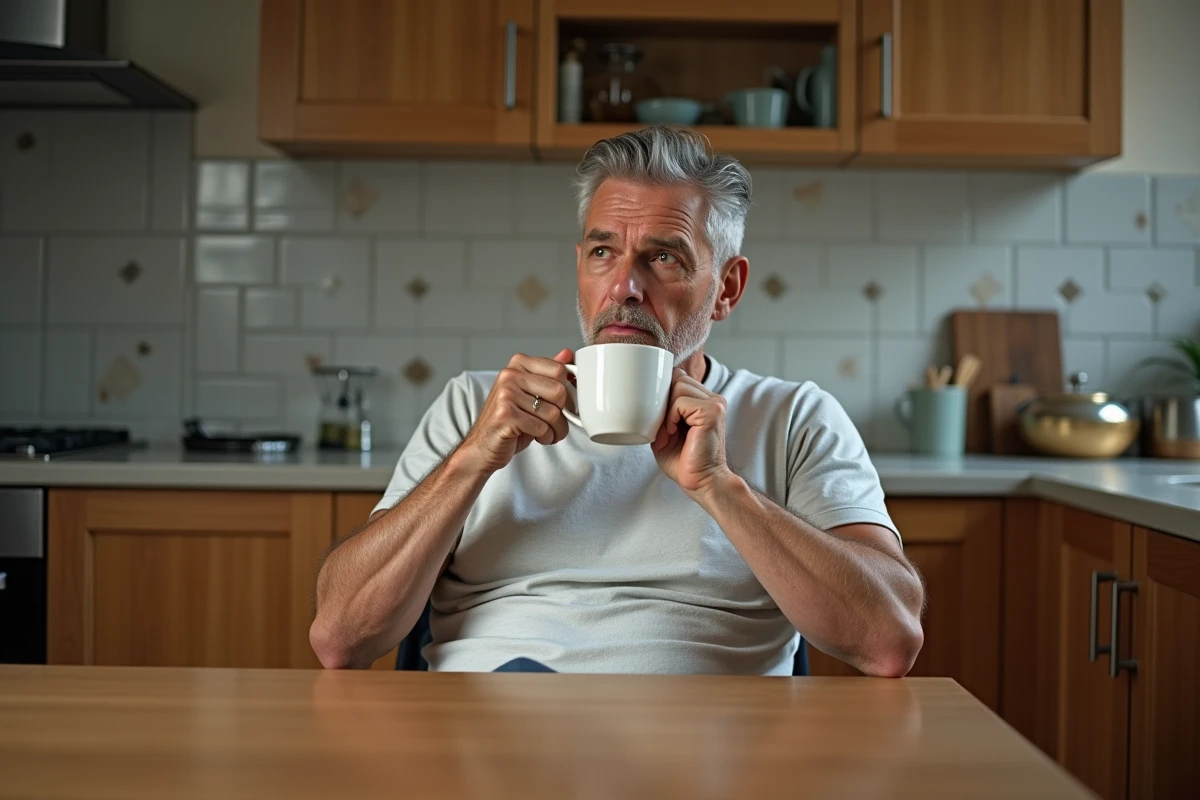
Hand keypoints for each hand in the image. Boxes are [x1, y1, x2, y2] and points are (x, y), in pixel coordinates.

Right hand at [456, 349, 574, 475]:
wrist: (483, 446)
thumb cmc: (510, 420)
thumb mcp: (531, 393)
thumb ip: (549, 374)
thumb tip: (567, 354)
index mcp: (518, 364)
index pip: (559, 370)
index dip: (566, 391)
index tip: (559, 403)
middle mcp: (509, 375)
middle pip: (559, 391)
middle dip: (562, 413)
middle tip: (551, 421)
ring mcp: (506, 394)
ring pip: (553, 413)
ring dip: (555, 429)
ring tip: (544, 432)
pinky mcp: (505, 415)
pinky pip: (542, 428)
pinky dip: (546, 438)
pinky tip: (536, 438)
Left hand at [651, 368, 732, 494]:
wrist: (702, 482)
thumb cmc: (684, 462)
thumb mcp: (665, 430)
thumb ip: (661, 411)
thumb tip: (645, 396)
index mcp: (704, 401)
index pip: (679, 378)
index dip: (664, 392)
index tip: (659, 417)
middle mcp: (713, 399)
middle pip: (677, 378)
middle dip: (663, 401)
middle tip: (663, 428)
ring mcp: (715, 404)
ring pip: (678, 385)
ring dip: (666, 409)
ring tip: (668, 432)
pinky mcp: (712, 412)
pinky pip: (681, 401)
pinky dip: (671, 416)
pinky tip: (672, 432)